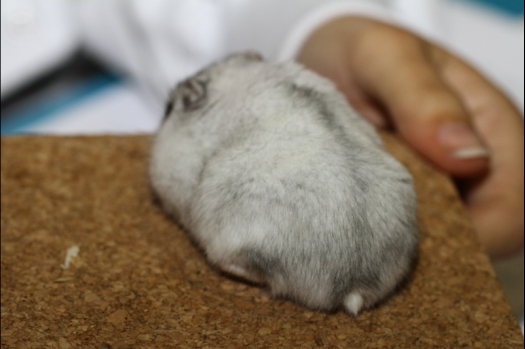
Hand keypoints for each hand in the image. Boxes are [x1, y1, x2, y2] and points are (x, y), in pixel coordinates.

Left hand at [297, 17, 523, 258]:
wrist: (329, 57)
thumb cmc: (364, 52)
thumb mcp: (387, 59)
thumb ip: (424, 99)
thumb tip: (468, 158)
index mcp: (489, 126)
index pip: (512, 203)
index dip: (480, 232)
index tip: (419, 236)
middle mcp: (473, 160)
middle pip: (486, 231)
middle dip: (440, 243)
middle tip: (382, 235)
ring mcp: (443, 179)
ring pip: (448, 235)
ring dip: (412, 242)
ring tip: (368, 229)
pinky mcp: (411, 190)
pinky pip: (413, 228)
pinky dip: (391, 235)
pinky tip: (363, 225)